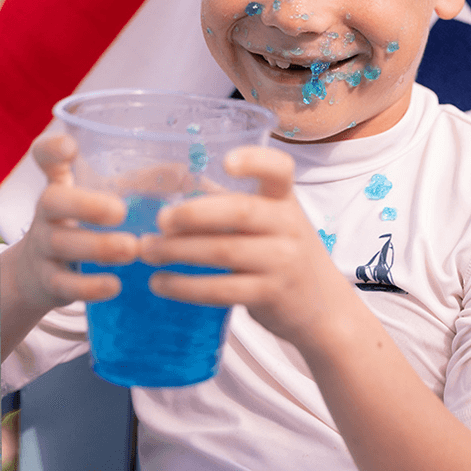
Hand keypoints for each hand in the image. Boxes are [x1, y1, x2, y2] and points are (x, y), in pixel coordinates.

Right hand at [10, 133, 140, 315]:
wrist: (38, 275)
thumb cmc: (84, 226)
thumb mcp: (102, 200)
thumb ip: (136, 184)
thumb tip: (184, 174)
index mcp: (61, 184)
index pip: (45, 157)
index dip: (52, 150)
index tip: (71, 147)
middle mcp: (47, 213)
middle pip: (52, 201)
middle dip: (85, 205)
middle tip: (120, 211)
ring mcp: (43, 247)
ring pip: (61, 243)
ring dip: (97, 246)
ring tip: (131, 249)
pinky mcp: (48, 281)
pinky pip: (65, 284)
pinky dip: (89, 286)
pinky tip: (114, 286)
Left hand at [139, 145, 358, 354]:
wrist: (324, 309)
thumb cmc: (283, 254)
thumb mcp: (270, 222)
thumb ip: (229, 203)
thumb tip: (169, 181)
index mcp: (284, 199)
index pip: (280, 169)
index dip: (255, 161)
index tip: (226, 163)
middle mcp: (288, 226)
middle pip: (240, 212)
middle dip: (193, 213)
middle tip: (159, 219)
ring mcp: (282, 262)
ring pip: (224, 251)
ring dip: (178, 251)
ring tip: (146, 250)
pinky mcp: (270, 295)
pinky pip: (221, 290)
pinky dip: (185, 286)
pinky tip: (159, 283)